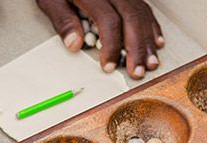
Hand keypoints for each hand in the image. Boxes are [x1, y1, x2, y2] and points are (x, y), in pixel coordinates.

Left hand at [37, 0, 163, 79]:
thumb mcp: (51, 0)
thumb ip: (63, 20)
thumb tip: (75, 44)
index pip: (108, 20)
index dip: (111, 46)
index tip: (108, 66)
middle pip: (131, 19)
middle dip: (136, 48)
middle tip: (137, 71)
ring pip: (141, 15)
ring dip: (147, 41)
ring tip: (150, 63)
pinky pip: (145, 9)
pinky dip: (152, 27)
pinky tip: (156, 42)